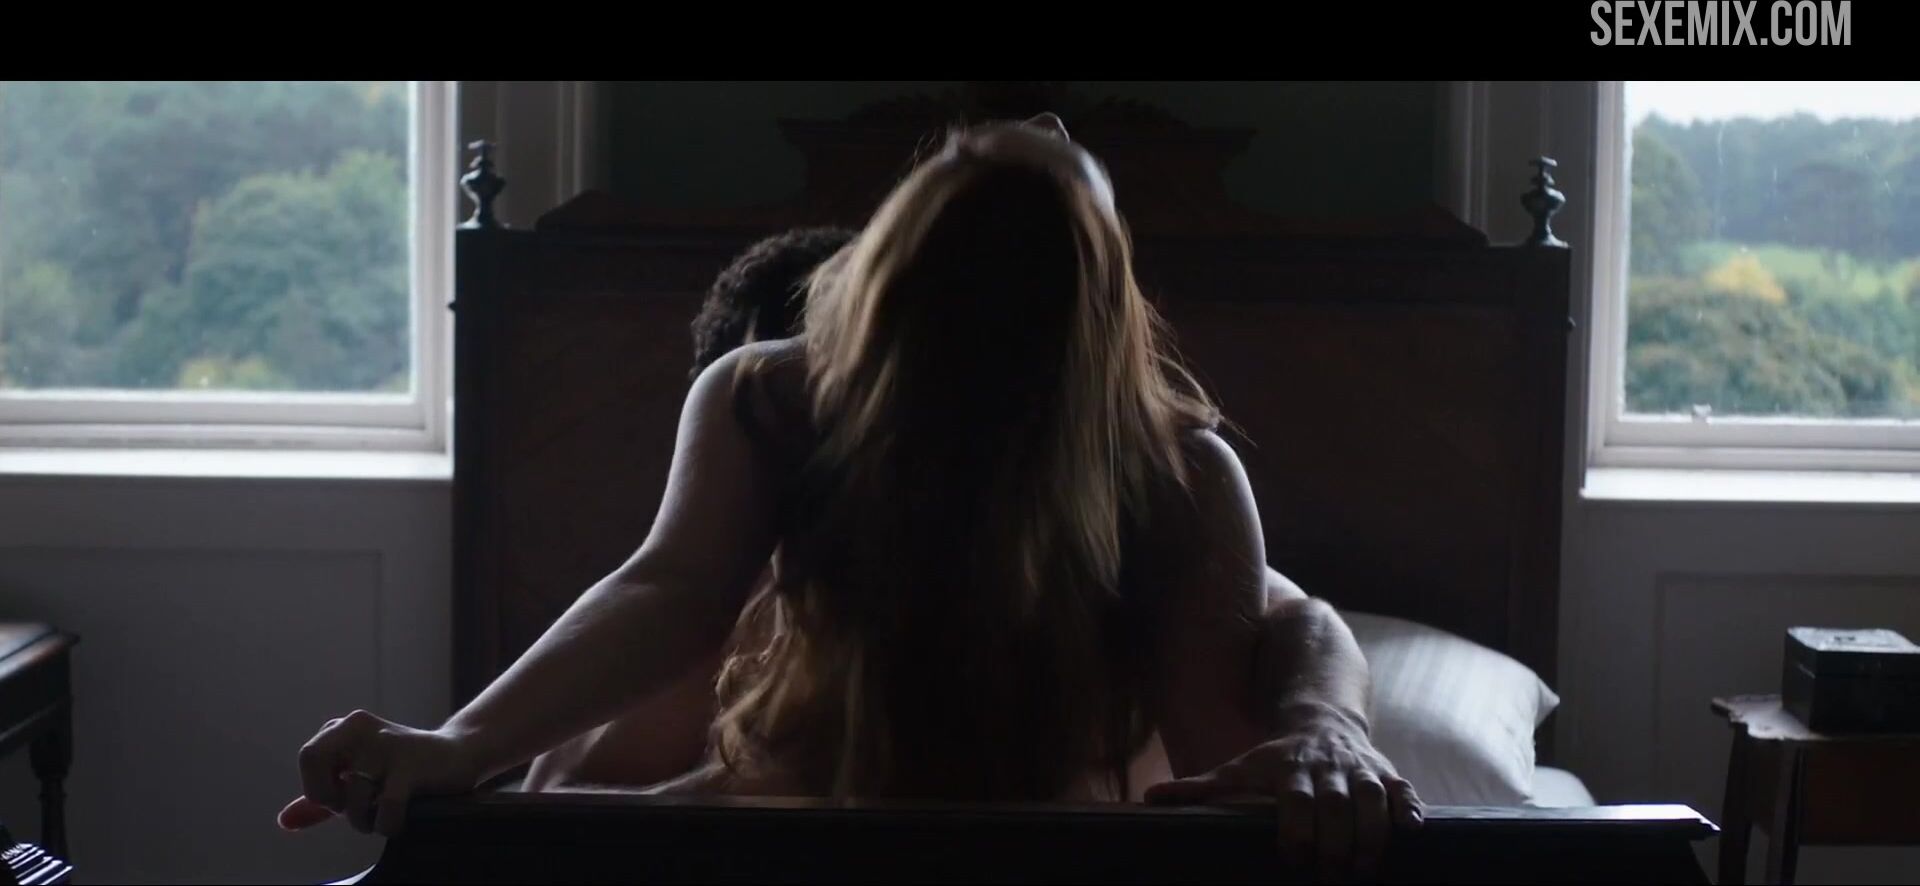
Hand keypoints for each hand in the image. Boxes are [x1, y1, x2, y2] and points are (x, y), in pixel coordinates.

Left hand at [277, 710, 484, 836]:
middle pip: (314, 759)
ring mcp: (387, 745)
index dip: (319, 787)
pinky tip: (399, 819)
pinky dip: (388, 823)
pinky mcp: (411, 765)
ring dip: (366, 820)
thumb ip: (321, 799)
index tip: (343, 796)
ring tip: (384, 813)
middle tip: (355, 804)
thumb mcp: (358, 778)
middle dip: (330, 796)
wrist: (458, 755)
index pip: (309, 757)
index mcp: (346, 727)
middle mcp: (362, 727)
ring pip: (352, 796)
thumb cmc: (402, 770)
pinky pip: (385, 806)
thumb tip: (284, 821)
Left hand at [1144, 705, 1421, 880]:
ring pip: (1373, 800)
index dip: (1296, 829)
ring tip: (1364, 869)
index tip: (1292, 857)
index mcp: (1290, 770)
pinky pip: (1404, 790)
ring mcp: (1361, 770)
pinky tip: (1411, 831)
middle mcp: (1328, 769)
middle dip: (1336, 843)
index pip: (1295, 800)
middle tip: (1333, 877)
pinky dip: (1409, 809)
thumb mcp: (1238, 767)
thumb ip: (1202, 787)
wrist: (1322, 721)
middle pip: (1337, 806)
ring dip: (1372, 835)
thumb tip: (1151, 798)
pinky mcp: (1388, 774)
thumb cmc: (1275, 757)